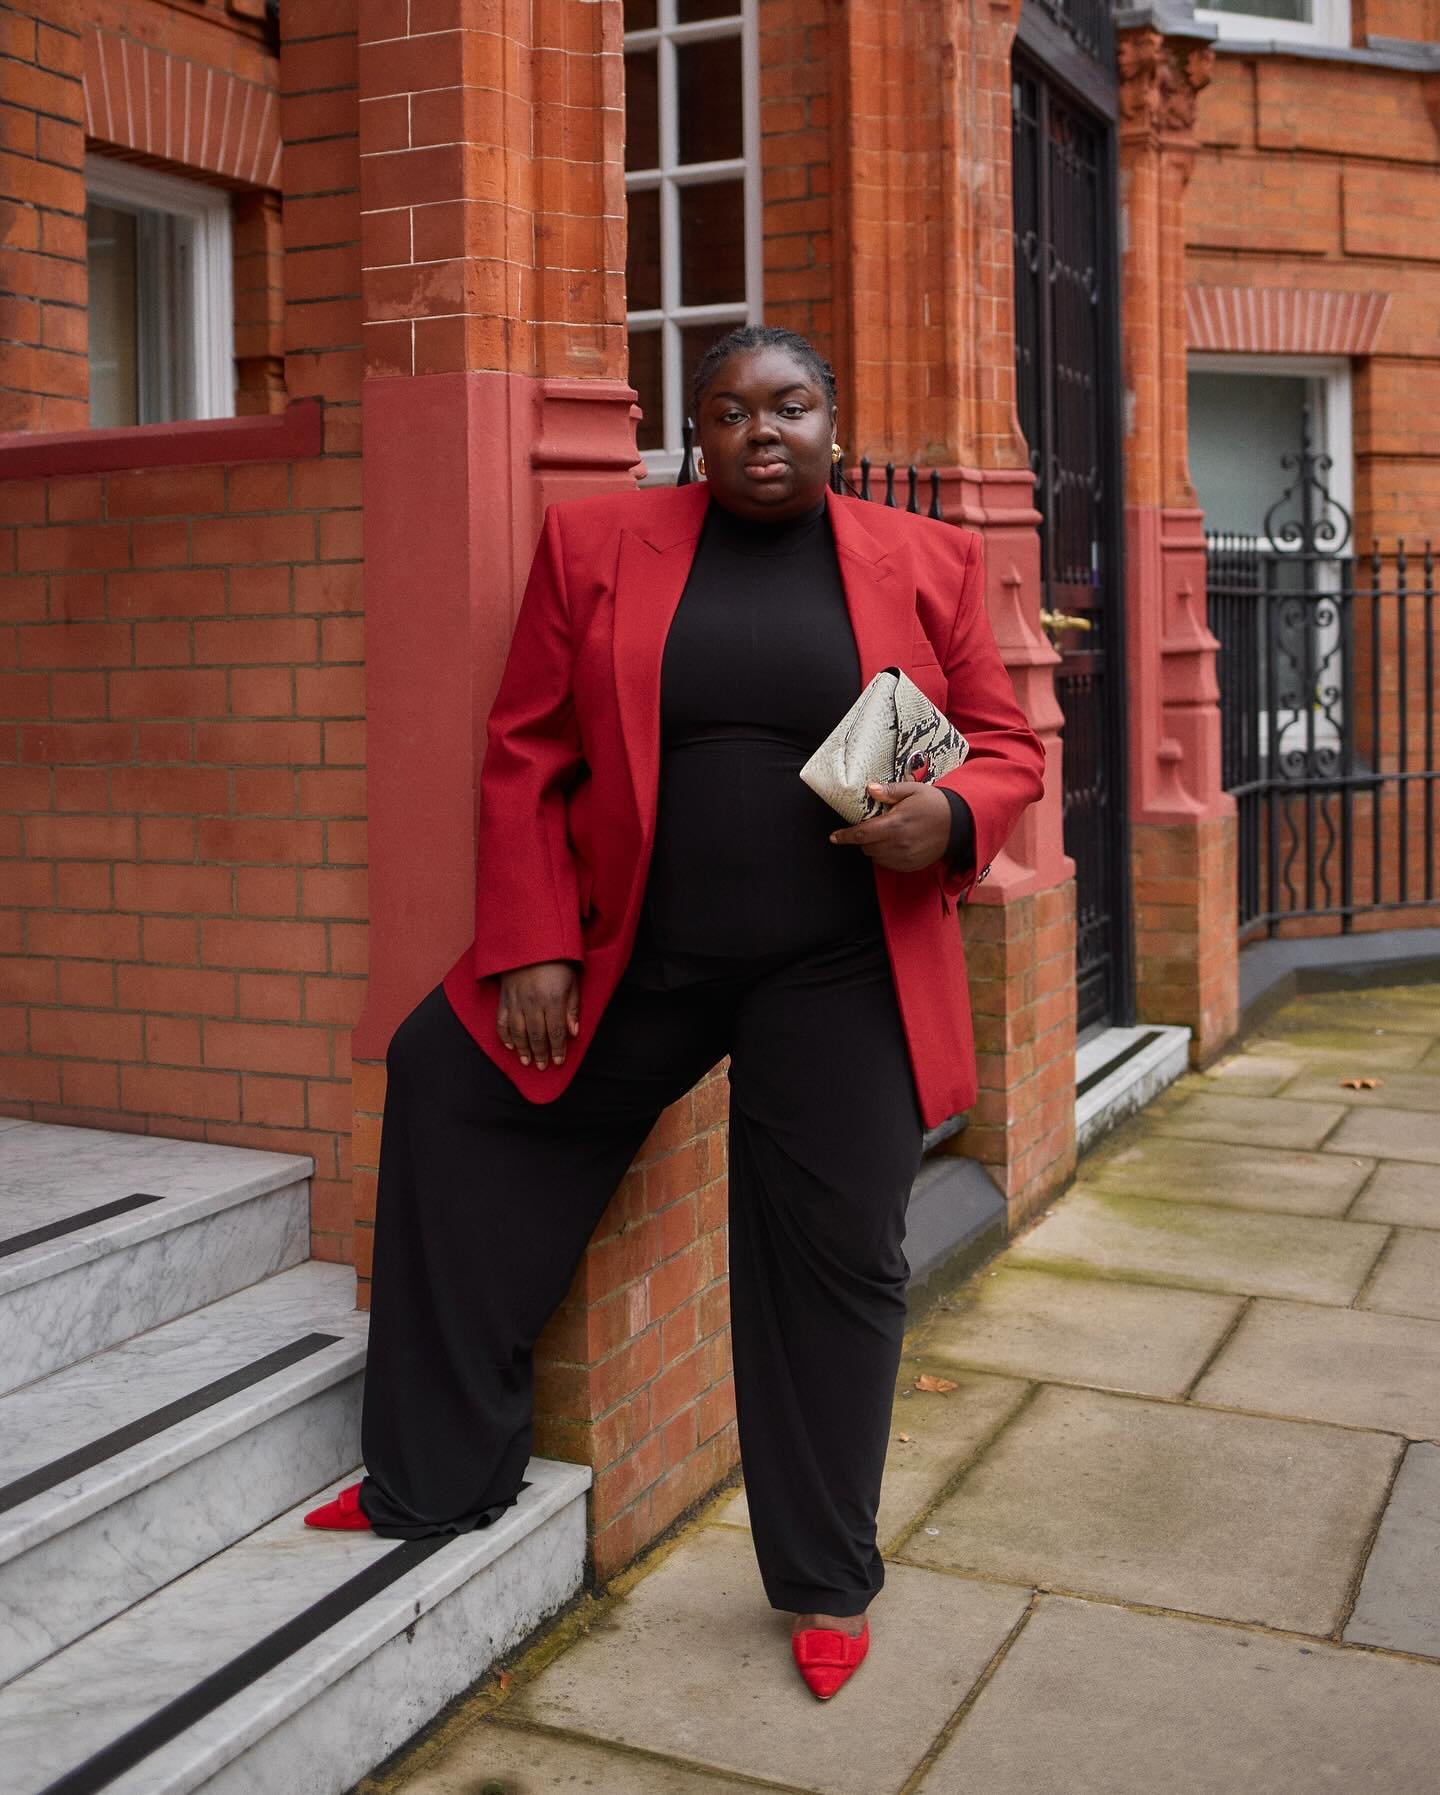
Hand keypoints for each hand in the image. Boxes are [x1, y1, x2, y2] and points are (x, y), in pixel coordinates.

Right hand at [496, 961, 579, 1069]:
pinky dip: (504, 1035)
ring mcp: (516, 1000)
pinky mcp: (504, 997)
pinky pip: (501, 1020)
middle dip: (541, 1053)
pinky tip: (509, 1045)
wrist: (530, 941)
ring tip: (527, 1061)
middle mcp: (533, 1002)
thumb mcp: (572, 982)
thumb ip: (572, 1008)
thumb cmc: (557, 962)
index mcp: (553, 999)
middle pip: (536, 1035)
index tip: (559, 1062)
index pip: (556, 1032)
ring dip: (522, 1049)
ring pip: (518, 1031)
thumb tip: (574, 1033)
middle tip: (543, 1067)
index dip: (558, 1049)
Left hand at [829, 779, 952, 871]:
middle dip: (862, 837)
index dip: (845, 836)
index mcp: (895, 825)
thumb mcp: (913, 790)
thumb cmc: (934, 804)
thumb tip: (870, 788)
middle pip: (866, 846)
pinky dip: (884, 856)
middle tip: (871, 825)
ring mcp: (904, 857)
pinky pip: (888, 864)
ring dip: (873, 847)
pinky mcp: (911, 865)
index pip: (862, 834)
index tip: (834, 837)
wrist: (960, 824)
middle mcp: (898, 844)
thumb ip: (889, 791)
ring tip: (885, 833)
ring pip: (875, 857)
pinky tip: (894, 844)